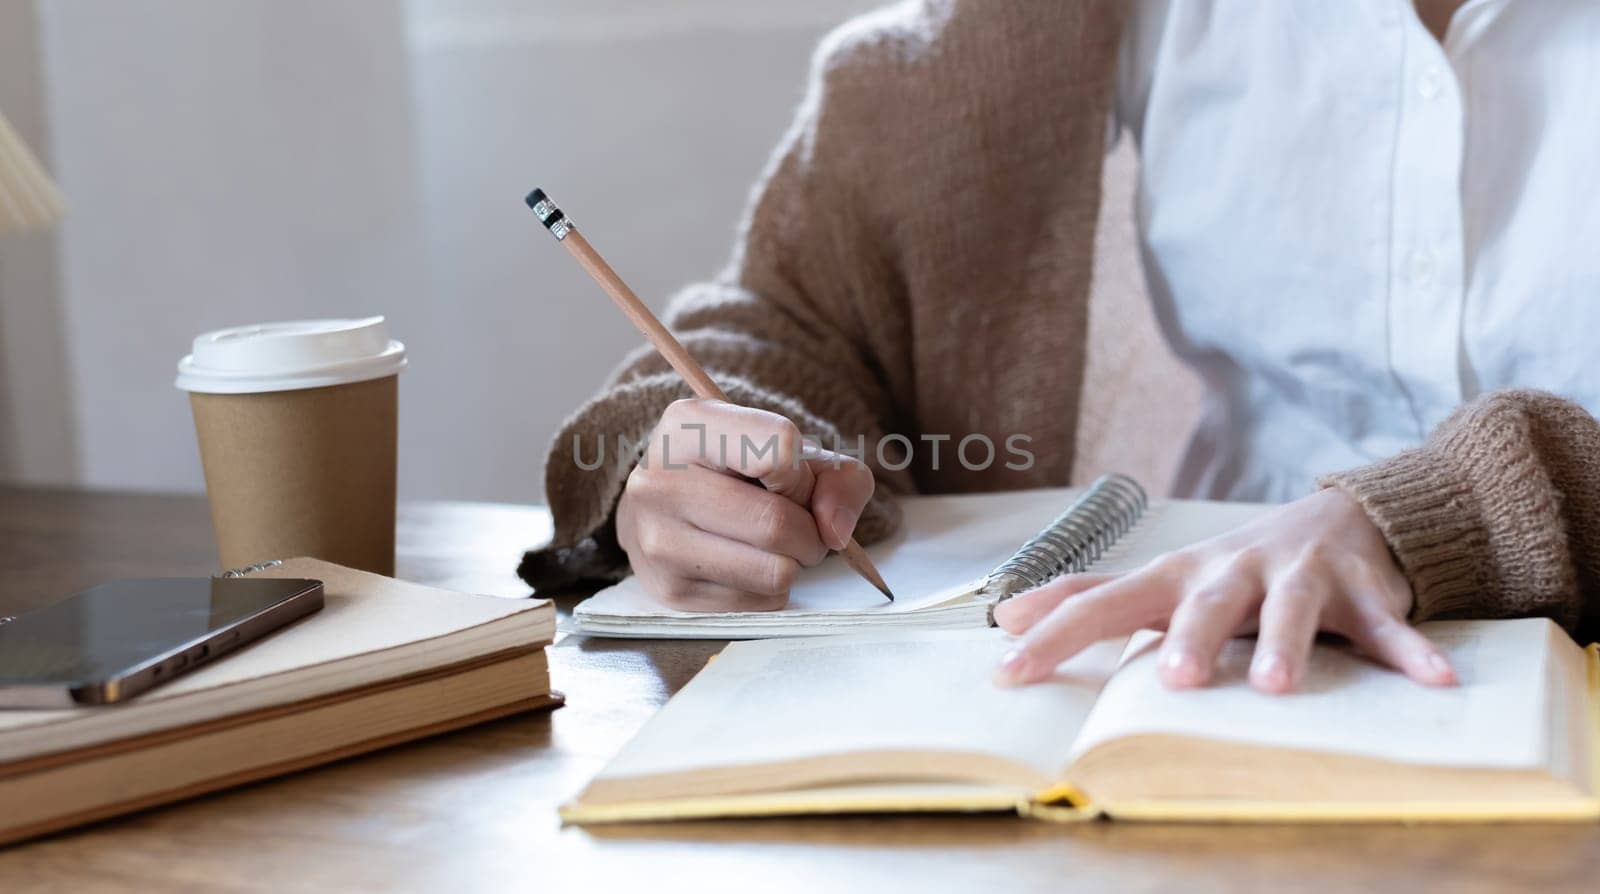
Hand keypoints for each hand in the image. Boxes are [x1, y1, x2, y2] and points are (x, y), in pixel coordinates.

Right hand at [616, 398, 874, 610]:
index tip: (792, 481)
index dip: (803, 476)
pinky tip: (747, 564)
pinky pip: (762, 603)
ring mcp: (657, 541)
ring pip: (774, 571)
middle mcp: (659, 482)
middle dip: (809, 531)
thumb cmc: (740, 472)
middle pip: (776, 523)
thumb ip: (838, 476)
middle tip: (798, 524)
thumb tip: (835, 532)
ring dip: (794, 563)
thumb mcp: (791, 450)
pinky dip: (773, 588)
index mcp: (686, 426)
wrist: (667, 509)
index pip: (779, 449)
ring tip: (772, 543)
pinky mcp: (669, 591)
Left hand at [991, 488, 1457, 692]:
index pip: (1105, 604)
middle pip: (1206, 604)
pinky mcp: (1363, 589)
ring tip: (1278, 687)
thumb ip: (1089, 597)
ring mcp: (1300, 577)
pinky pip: (1388, 624)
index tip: (1006, 669)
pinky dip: (1410, 650)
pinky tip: (1434, 680)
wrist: (1338, 518)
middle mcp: (1233, 573)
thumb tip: (1006, 612)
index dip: (1055, 634)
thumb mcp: (1161, 579)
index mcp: (1177, 578)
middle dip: (1192, 637)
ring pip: (1293, 609)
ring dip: (1287, 645)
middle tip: (1177, 681)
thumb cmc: (1232, 568)